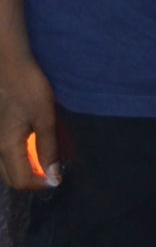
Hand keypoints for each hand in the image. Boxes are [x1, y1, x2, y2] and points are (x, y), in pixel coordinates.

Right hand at [0, 52, 59, 190]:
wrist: (6, 62)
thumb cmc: (27, 87)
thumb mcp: (44, 117)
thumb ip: (48, 148)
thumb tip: (54, 177)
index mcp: (6, 148)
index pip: (20, 181)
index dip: (41, 184)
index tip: (58, 177)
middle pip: (9, 178)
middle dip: (30, 180)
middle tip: (51, 171)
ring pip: (3, 167)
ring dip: (22, 169)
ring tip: (41, 160)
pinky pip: (2, 153)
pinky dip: (15, 157)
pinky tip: (28, 145)